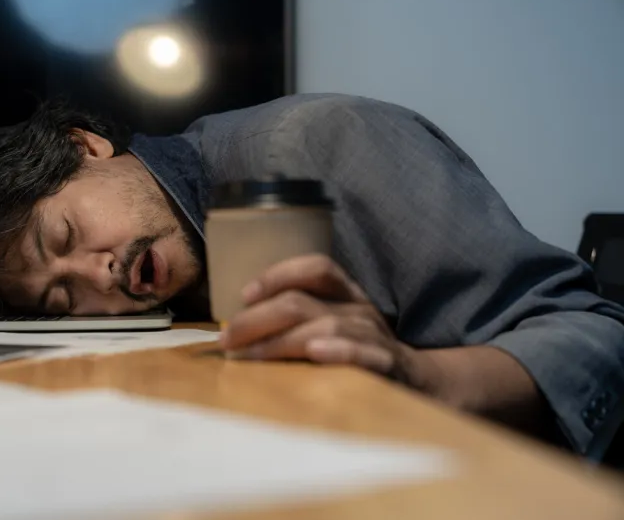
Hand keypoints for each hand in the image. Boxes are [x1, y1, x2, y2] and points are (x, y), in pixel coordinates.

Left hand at [219, 254, 414, 380]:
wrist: (420, 381)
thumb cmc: (359, 352)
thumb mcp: (332, 326)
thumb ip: (297, 321)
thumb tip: (238, 327)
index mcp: (345, 294)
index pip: (316, 267)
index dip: (278, 275)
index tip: (244, 296)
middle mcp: (359, 308)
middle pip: (302, 302)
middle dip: (257, 319)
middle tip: (227, 340)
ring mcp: (374, 335)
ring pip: (325, 326)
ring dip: (280, 342)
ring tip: (249, 356)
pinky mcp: (387, 364)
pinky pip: (363, 353)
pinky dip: (338, 350)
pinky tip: (314, 353)